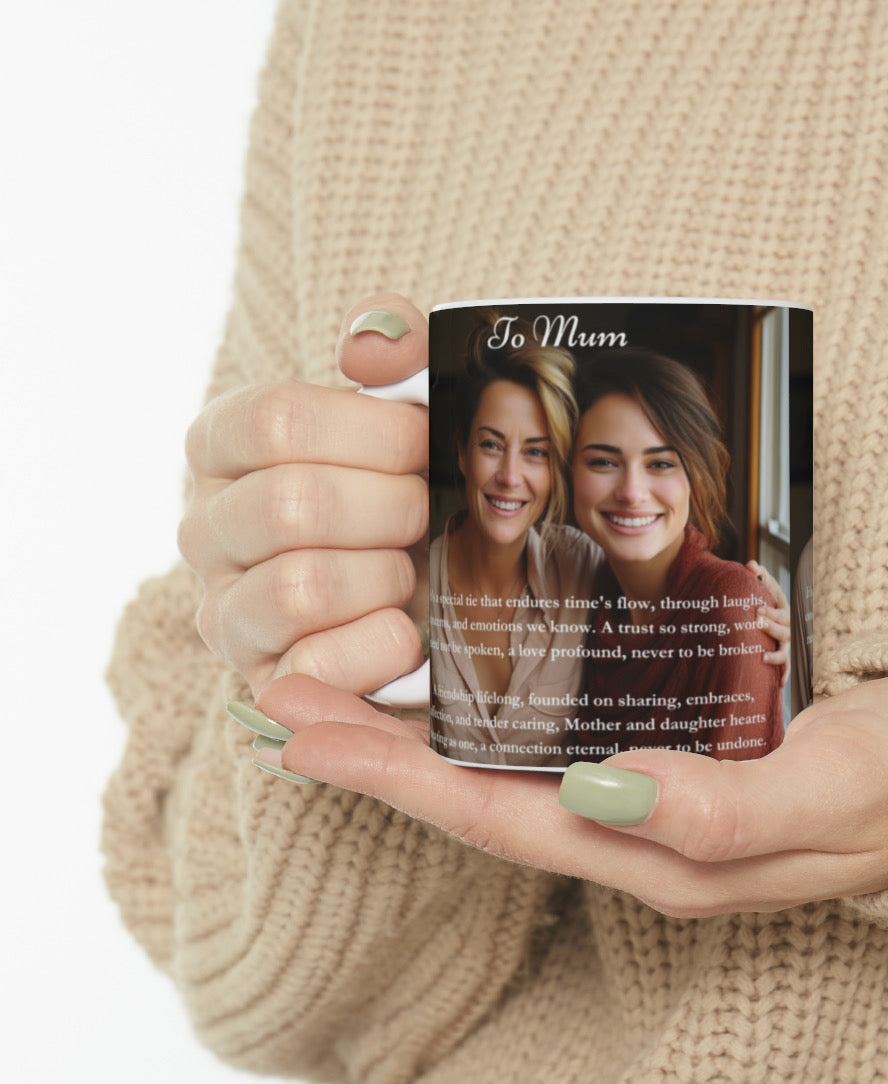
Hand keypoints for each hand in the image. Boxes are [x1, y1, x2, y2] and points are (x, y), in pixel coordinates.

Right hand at [179, 295, 429, 697]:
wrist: (433, 591)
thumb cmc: (410, 489)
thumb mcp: (412, 408)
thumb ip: (397, 349)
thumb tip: (367, 347)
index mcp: (223, 446)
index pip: (276, 421)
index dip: (373, 433)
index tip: (422, 444)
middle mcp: (205, 528)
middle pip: (293, 505)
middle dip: (392, 508)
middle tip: (425, 513)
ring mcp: (225, 612)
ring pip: (300, 588)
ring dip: (386, 577)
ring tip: (409, 571)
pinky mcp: (264, 682)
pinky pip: (317, 666)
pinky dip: (383, 644)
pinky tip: (407, 629)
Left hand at [255, 672, 887, 917]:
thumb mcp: (831, 791)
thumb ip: (723, 806)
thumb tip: (605, 794)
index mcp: (662, 850)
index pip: (499, 818)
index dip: (396, 780)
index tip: (304, 733)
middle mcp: (636, 834)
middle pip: (478, 800)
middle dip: (375, 756)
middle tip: (282, 697)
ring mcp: (648, 802)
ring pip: (505, 777)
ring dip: (417, 739)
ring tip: (337, 690)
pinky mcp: (668, 762)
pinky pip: (553, 750)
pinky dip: (488, 721)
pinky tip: (459, 689)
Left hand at [746, 560, 789, 675]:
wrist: (770, 626)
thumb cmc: (763, 605)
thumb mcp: (760, 590)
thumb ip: (757, 575)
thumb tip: (750, 564)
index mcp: (781, 605)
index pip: (778, 597)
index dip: (769, 596)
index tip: (756, 601)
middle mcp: (787, 622)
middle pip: (783, 622)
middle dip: (771, 621)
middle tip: (756, 618)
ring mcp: (787, 640)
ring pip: (784, 643)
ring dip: (775, 651)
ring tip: (762, 656)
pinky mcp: (784, 655)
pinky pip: (786, 665)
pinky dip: (784, 673)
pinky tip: (780, 683)